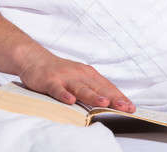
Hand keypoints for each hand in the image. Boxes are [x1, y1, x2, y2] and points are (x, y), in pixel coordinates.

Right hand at [19, 47, 135, 112]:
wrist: (35, 59)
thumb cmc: (60, 72)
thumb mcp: (79, 78)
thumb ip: (92, 89)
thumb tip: (111, 101)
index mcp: (89, 74)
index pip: (107, 87)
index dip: (120, 97)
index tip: (131, 107)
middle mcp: (80, 75)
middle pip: (98, 88)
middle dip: (113, 98)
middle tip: (125, 107)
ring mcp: (65, 78)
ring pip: (81, 88)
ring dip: (93, 96)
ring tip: (104, 103)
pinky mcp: (50, 81)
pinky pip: (58, 89)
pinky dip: (64, 95)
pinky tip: (70, 101)